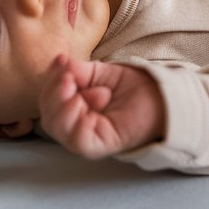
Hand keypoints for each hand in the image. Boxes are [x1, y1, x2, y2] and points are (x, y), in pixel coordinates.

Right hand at [38, 56, 165, 159]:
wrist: (160, 95)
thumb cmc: (130, 87)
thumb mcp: (99, 73)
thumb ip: (78, 70)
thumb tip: (59, 63)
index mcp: (73, 110)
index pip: (48, 101)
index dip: (50, 80)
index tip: (62, 61)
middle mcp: (76, 127)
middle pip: (48, 115)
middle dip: (54, 91)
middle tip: (70, 77)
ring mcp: (86, 139)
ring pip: (57, 127)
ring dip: (63, 103)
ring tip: (86, 89)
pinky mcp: (99, 146)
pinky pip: (76, 140)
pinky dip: (74, 118)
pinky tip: (90, 99)